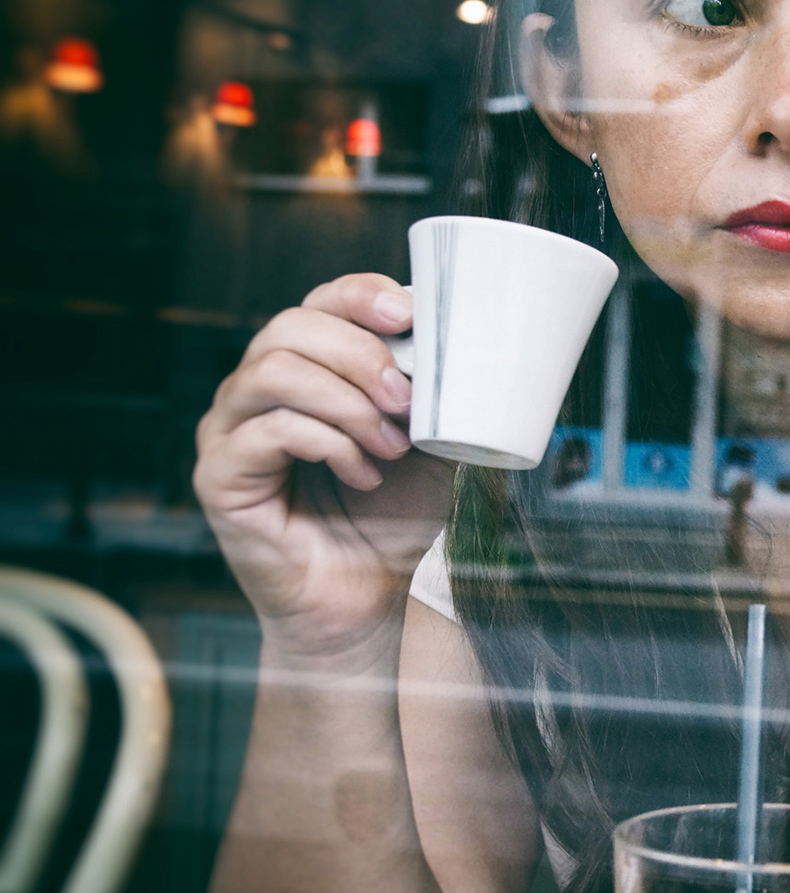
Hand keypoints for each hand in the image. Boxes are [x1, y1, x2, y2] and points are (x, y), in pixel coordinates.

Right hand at [194, 273, 455, 668]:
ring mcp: (230, 429)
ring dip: (348, 403)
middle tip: (408, 401)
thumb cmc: (392, 517)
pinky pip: (268, 431)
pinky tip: (363, 475)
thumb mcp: (432, 444)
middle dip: (361, 355)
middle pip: (291, 326)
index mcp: (306, 369)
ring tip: (391, 446)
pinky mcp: (218, 474)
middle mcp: (257, 390)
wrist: (367, 596)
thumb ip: (438, 395)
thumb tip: (469, 347)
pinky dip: (328, 445)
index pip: (320, 302)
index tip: (409, 316)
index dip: (360, 296)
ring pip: (273, 371)